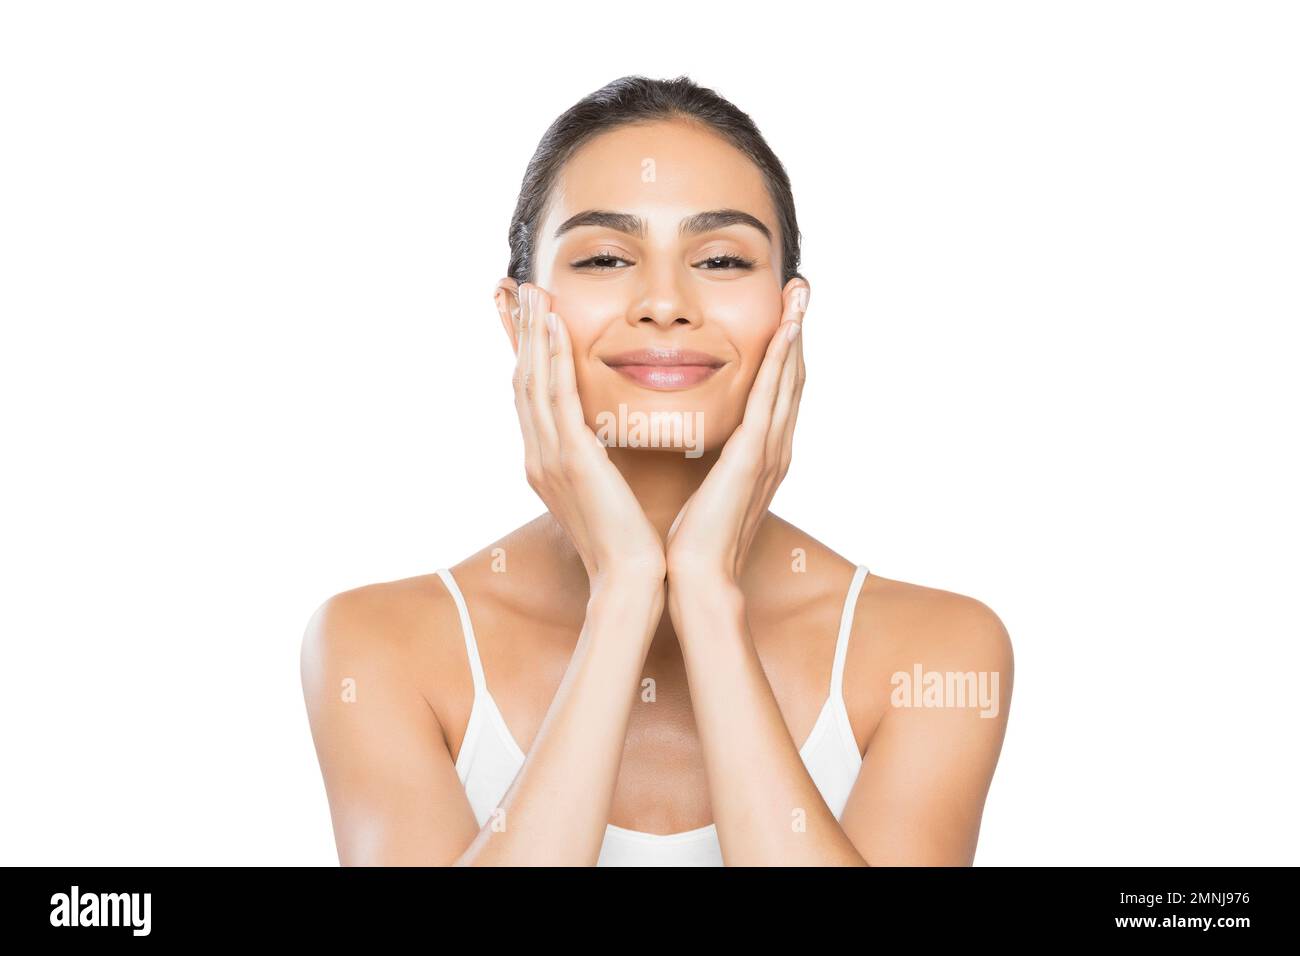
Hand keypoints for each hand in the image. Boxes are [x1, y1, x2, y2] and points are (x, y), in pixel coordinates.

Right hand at [506, 282, 665, 584]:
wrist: (630, 578)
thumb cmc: (628, 539)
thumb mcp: (604, 490)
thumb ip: (596, 459)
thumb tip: (603, 436)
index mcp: (546, 462)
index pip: (530, 396)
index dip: (525, 353)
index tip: (526, 316)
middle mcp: (538, 456)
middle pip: (521, 381)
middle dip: (519, 333)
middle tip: (516, 288)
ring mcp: (550, 457)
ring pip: (533, 382)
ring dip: (532, 333)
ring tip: (533, 293)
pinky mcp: (571, 459)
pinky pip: (557, 399)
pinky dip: (553, 360)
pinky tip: (555, 327)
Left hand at [665, 284, 807, 587]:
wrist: (696, 578)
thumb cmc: (692, 540)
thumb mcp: (704, 489)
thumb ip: (709, 462)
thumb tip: (696, 443)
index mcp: (761, 455)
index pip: (776, 392)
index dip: (784, 351)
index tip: (785, 313)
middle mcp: (774, 448)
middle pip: (792, 377)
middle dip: (799, 331)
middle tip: (802, 287)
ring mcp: (769, 451)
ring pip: (788, 379)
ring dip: (796, 332)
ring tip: (801, 291)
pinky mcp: (755, 456)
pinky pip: (771, 397)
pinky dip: (782, 360)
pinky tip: (787, 327)